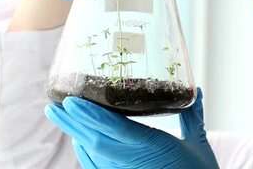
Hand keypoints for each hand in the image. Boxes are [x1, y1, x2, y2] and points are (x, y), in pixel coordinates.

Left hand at [44, 89, 217, 168]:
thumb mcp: (198, 143)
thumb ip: (193, 116)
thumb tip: (199, 91)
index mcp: (152, 147)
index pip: (114, 129)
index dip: (91, 116)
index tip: (72, 102)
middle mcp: (134, 161)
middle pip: (95, 140)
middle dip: (72, 123)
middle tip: (53, 107)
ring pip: (93, 154)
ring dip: (75, 134)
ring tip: (60, 116)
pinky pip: (98, 167)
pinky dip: (85, 152)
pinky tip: (79, 140)